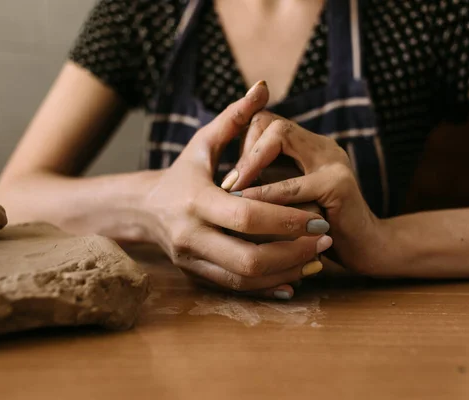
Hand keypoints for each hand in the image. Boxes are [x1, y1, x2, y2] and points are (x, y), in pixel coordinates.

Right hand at [140, 82, 332, 298]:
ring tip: (317, 259)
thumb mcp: (203, 143)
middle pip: (250, 257)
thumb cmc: (183, 172)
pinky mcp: (197, 275)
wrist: (144, 209)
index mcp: (196, 201)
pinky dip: (268, 286)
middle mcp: (191, 236)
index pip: (247, 216)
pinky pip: (237, 288)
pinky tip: (295, 277)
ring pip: (246, 278)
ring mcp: (193, 260)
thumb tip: (262, 87)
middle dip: (293, 252)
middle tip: (324, 240)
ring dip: (286, 271)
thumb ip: (234, 118)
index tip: (319, 216)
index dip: (287, 219)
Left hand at [228, 111, 382, 274]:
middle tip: (226, 182)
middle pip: (270, 121)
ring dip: (249, 164)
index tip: (226, 175)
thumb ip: (266, 184)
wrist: (364, 250)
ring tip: (230, 190)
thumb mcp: (288, 200)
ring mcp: (332, 160)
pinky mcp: (339, 184)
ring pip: (279, 137)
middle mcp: (320, 146)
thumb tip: (223, 183)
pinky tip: (250, 208)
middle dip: (244, 148)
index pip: (265, 121)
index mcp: (307, 147)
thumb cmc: (317, 228)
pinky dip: (268, 194)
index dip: (242, 142)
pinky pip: (294, 183)